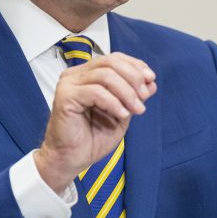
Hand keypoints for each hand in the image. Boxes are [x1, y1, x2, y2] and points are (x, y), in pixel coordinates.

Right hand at [34, 52, 156, 191]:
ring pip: (105, 75)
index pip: (114, 58)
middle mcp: (76, 75)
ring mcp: (68, 84)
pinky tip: (122, 114)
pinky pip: (95, 92)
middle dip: (133, 78)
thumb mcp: (122, 113)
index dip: (135, 66)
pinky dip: (113, 102)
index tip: (151, 80)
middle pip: (111, 63)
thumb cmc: (93, 137)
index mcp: (88, 74)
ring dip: (127, 92)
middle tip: (144, 97)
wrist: (73, 158)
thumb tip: (151, 82)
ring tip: (137, 109)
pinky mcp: (65, 97)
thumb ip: (134, 96)